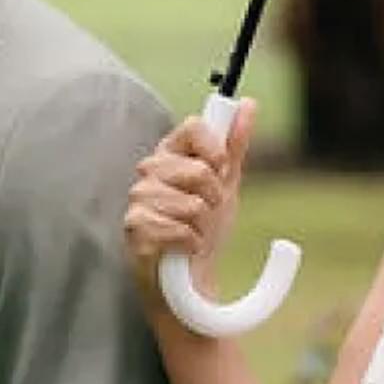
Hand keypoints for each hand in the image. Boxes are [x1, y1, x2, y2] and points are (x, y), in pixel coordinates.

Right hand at [123, 99, 255, 302]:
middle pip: (199, 170)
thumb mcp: (226, 185)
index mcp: (170, 154)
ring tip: (194, 234)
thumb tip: (248, 104)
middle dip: (214, 198)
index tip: (222, 169)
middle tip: (208, 213)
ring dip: (203, 227)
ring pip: (192, 205)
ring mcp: (138, 200)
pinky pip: (180, 230)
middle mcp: (149, 172)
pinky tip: (183, 249)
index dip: (215, 148)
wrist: (192, 279)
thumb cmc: (204, 229)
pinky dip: (191, 244)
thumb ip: (234, 145)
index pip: (193, 127)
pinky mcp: (135, 230)